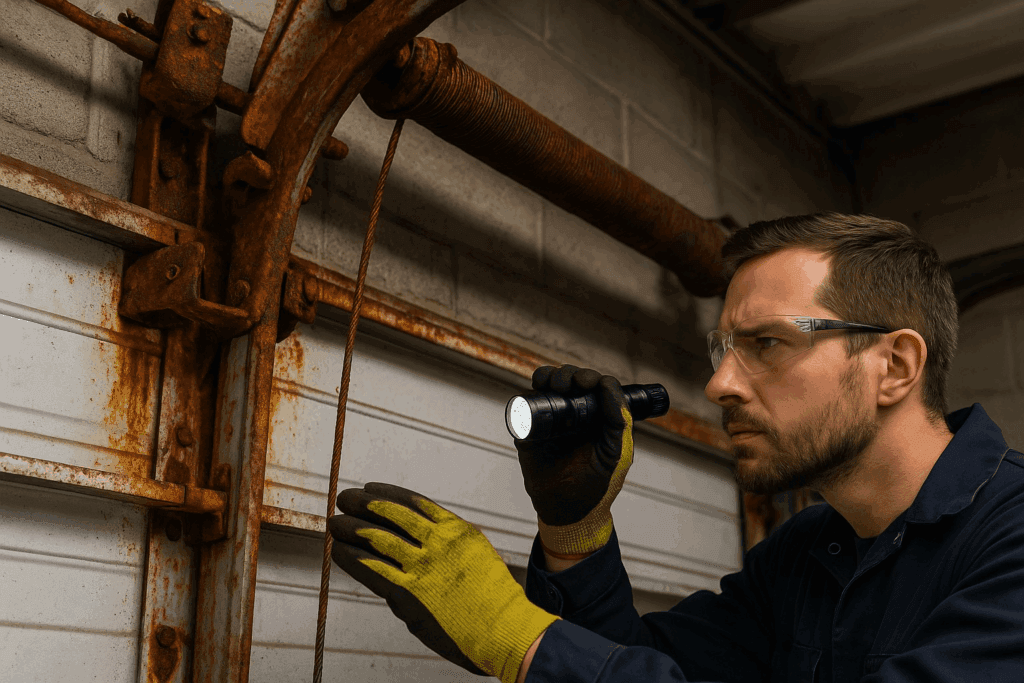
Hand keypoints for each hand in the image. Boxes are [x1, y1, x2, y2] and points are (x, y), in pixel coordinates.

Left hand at [329, 482, 559, 682]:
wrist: (503, 628)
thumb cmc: (493, 597)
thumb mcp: (477, 554)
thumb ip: (450, 543)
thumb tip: (420, 538)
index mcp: (455, 530)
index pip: (412, 502)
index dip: (386, 493)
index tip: (369, 488)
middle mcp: (437, 543)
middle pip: (390, 514)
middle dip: (362, 504)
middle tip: (345, 499)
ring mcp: (421, 568)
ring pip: (376, 538)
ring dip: (350, 528)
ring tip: (335, 523)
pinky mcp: (408, 594)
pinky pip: (371, 570)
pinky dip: (351, 558)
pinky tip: (340, 550)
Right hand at [514, 365, 633, 556]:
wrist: (568, 510)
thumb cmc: (596, 484)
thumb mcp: (616, 452)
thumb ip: (618, 422)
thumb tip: (610, 387)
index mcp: (598, 418)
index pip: (595, 387)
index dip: (593, 379)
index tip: (590, 383)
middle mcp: (575, 414)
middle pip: (571, 381)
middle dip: (571, 375)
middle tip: (572, 384)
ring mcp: (552, 420)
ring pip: (549, 386)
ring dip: (552, 377)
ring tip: (556, 385)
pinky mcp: (531, 429)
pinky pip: (527, 405)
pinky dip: (530, 391)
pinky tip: (537, 389)